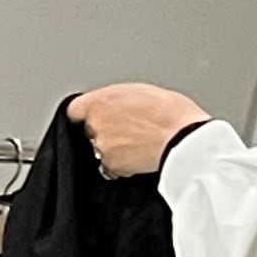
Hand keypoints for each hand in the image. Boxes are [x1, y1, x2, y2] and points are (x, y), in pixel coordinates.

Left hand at [72, 84, 210, 180]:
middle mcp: (96, 124)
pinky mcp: (109, 166)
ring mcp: (101, 147)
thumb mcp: (142, 91)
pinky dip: (120, 162)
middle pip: (90, 128)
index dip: (86, 112)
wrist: (181, 138)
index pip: (75, 109)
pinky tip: (138, 153)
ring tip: (138, 140)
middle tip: (129, 126)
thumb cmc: (170, 112)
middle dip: (104, 128)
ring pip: (100, 147)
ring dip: (113, 146)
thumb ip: (118, 99)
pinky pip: (109, 165)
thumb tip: (113, 105)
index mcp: (101, 101)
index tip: (91, 115)